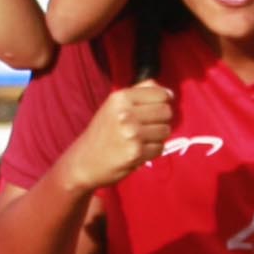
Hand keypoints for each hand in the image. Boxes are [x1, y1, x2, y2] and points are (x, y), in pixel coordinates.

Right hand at [62, 77, 172, 193]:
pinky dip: (151, 151)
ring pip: (166, 130)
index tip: (151, 109)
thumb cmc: (103, 131)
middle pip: (166, 111)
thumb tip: (169, 93)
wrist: (84, 161)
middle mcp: (125, 113)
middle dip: (160, 120)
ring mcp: (131, 133)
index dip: (161, 102)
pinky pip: (160, 147)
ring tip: (139, 139)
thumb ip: (140, 92)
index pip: (161, 94)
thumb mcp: (115, 105)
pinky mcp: (136, 152)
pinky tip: (136, 150)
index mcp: (120, 98)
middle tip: (143, 126)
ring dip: (156, 136)